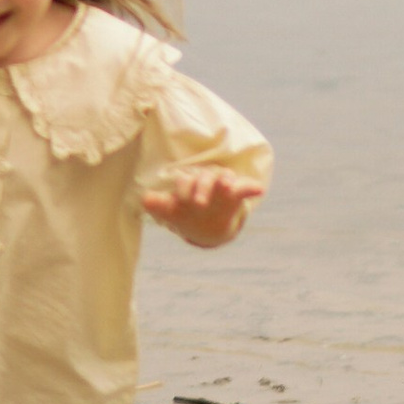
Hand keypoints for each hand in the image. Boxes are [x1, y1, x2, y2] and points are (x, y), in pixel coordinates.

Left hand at [140, 167, 256, 247]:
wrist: (207, 225)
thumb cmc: (186, 212)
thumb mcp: (172, 212)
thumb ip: (159, 205)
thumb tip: (145, 198)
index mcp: (189, 182)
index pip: (185, 181)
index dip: (183, 190)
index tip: (181, 200)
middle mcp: (206, 179)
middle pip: (204, 178)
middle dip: (202, 188)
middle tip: (199, 202)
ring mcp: (223, 185)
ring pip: (224, 178)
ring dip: (226, 180)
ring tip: (228, 186)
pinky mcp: (238, 194)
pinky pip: (246, 187)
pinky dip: (252, 187)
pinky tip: (258, 189)